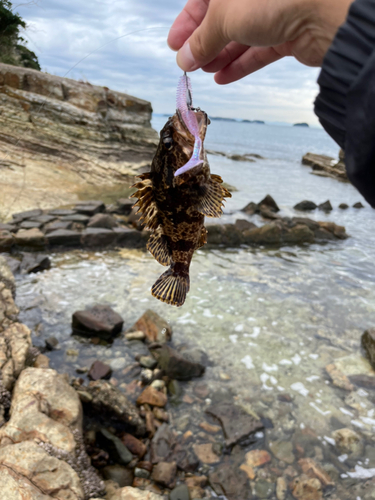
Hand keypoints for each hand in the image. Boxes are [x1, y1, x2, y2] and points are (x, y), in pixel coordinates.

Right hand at [168, 0, 352, 83]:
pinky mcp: (288, 33)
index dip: (187, 22)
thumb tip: (183, 59)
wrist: (324, 14)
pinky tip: (223, 77)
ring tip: (205, 72)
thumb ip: (202, 39)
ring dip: (220, 56)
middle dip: (204, 43)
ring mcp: (274, 12)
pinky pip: (259, 50)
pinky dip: (241, 64)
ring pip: (240, 36)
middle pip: (222, 19)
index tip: (174, 44)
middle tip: (189, 64)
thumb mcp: (224, 18)